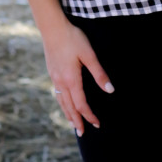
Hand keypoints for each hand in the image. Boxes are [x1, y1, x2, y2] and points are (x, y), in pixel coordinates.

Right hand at [41, 18, 113, 135]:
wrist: (52, 27)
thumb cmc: (72, 39)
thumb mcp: (89, 55)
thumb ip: (99, 73)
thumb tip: (110, 90)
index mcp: (71, 80)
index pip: (81, 104)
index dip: (89, 115)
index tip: (97, 124)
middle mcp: (61, 82)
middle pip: (69, 107)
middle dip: (77, 121)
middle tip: (82, 133)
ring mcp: (54, 77)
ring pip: (61, 102)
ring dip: (68, 114)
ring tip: (73, 124)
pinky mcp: (52, 72)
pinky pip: (57, 94)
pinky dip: (62, 104)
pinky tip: (64, 103)